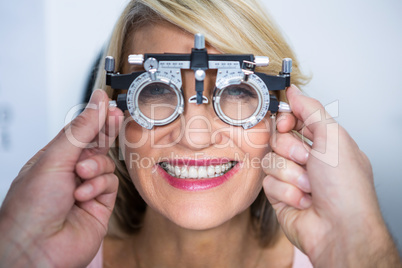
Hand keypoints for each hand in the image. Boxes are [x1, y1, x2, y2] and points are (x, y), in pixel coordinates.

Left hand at [0, 90, 122, 266]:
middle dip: (105, 132)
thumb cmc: (31, 208)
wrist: (38, 249)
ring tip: (81, 175)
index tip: (108, 104)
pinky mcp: (101, 203)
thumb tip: (96, 103)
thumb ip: (81, 131)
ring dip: (96, 167)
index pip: (80, 132)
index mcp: (53, 158)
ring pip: (107, 163)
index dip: (95, 118)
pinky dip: (99, 186)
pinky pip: (110, 183)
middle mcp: (71, 172)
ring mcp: (87, 187)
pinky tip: (84, 195)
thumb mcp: (55, 159)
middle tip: (115, 117)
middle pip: (97, 144)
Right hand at [262, 85, 400, 266]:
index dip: (287, 120)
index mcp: (322, 142)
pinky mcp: (280, 193)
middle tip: (308, 161)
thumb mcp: (333, 138)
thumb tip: (294, 91)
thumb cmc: (346, 187)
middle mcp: (306, 158)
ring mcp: (292, 176)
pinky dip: (286, 191)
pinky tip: (303, 200)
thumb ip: (312, 110)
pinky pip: (268, 182)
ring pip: (270, 160)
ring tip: (309, 186)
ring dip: (291, 174)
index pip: (293, 119)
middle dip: (292, 151)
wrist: (338, 228)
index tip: (289, 125)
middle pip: (277, 138)